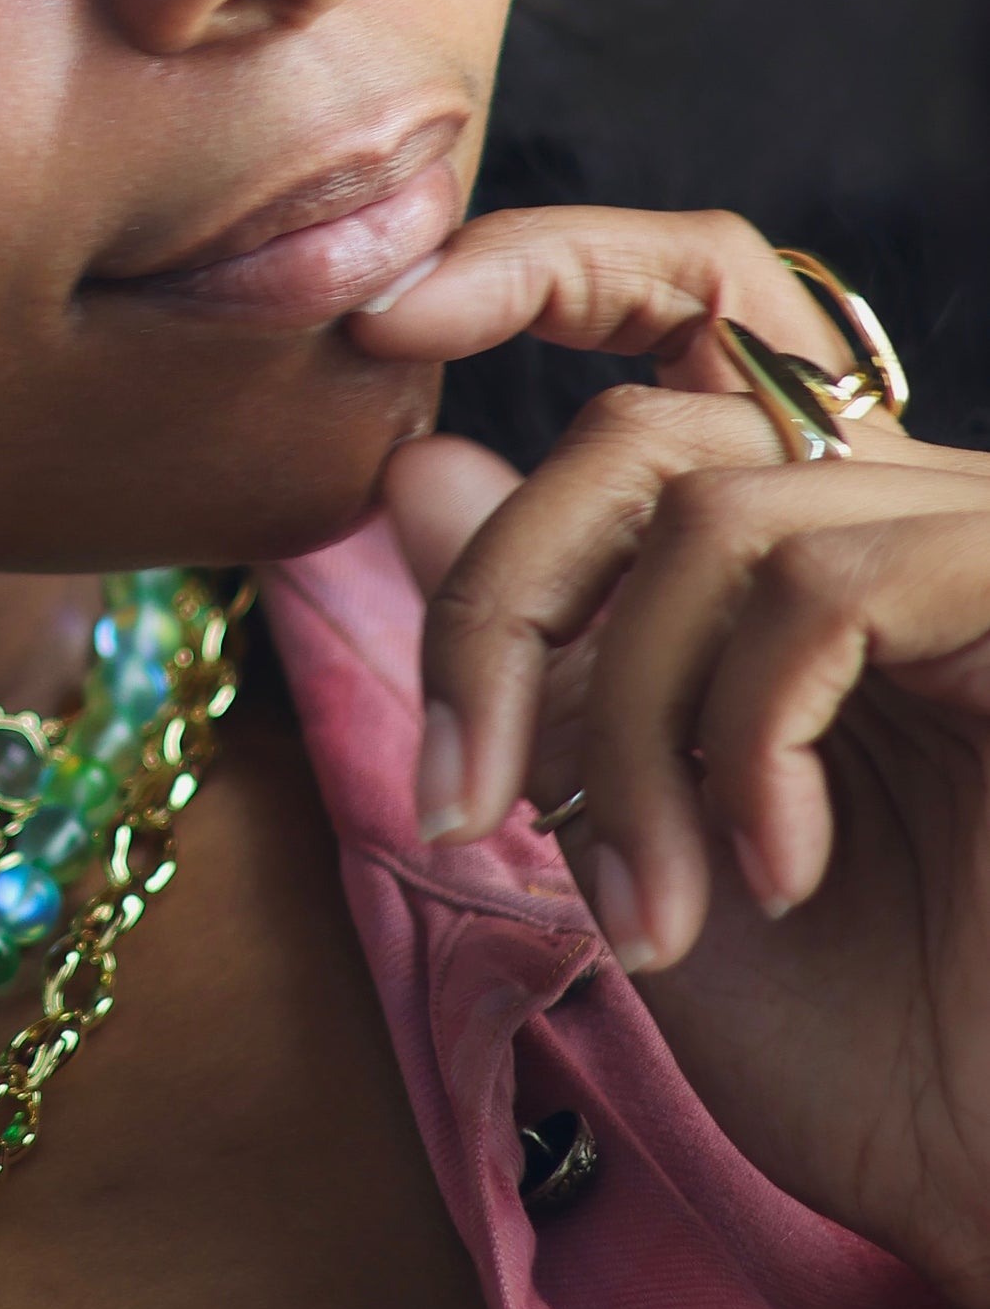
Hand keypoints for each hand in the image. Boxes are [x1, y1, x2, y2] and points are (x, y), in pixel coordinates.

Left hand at [354, 207, 989, 1308]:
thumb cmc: (875, 1042)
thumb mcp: (643, 834)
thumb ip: (543, 658)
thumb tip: (412, 466)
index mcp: (810, 544)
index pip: (691, 301)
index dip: (542, 266)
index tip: (377, 324)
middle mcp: (905, 513)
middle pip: (638, 431)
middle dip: (498, 611)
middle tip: (454, 800)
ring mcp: (976, 550)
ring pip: (709, 515)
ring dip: (625, 729)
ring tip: (647, 907)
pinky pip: (823, 585)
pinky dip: (745, 737)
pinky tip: (767, 873)